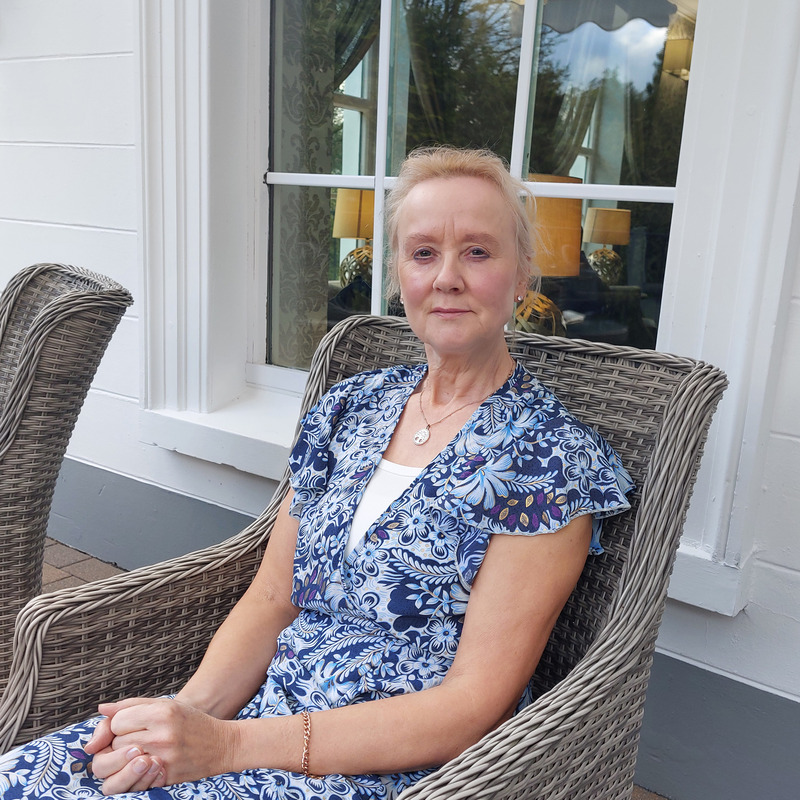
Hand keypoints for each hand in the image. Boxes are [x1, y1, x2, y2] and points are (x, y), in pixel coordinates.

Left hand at [91, 697, 238, 789]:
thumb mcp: (166, 705)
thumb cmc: (192, 723)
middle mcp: (161, 734)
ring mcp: (162, 757)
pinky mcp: (164, 777)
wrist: (221, 745)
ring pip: (119, 763)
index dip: (119, 724)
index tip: (130, 725)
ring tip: (137, 754)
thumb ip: (131, 705)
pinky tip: (143, 767)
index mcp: (161, 712)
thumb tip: (102, 709)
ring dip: (122, 760)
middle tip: (135, 741)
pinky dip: (131, 775)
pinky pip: (130, 781)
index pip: (117, 721)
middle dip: (119, 743)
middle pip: (116, 743)